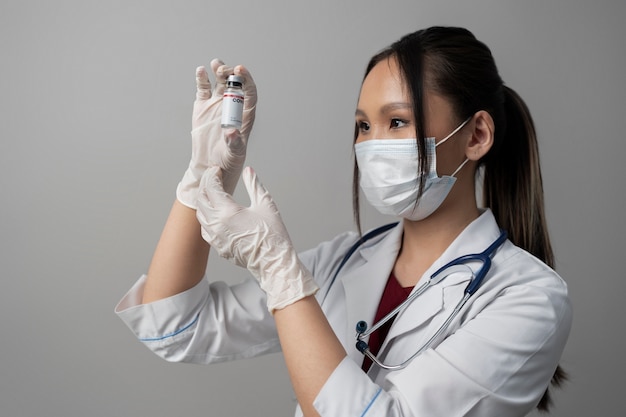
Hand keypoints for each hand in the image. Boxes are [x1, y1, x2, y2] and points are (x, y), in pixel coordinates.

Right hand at [177, 59, 256, 207]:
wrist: (210, 164)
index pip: (250, 92)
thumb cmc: (228, 160)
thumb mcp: (234, 153)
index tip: (240, 69)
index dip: (247, 79)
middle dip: (231, 73)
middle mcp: (232, 106)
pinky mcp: (203, 106)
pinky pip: (203, 89)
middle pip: (235, 83)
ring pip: (220, 82)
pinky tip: (201, 71)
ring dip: (219, 71)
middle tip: (224, 70)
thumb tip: (231, 132)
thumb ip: (234, 142)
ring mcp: (217, 104)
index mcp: (245, 114)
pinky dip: (202, 79)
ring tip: (216, 64)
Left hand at [196, 166, 318, 312]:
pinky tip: (215, 214)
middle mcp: (216, 225)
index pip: (211, 187)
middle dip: (205, 186)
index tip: (217, 171)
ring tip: (213, 194)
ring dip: (204, 201)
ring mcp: (215, 238)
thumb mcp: (265, 204)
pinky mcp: (218, 247)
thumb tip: (249, 171)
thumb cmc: (272, 236)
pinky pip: (204, 229)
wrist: (273, 262)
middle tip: (213, 178)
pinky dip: (206, 218)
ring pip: (200, 214)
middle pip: (201, 199)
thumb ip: (254, 185)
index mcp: (227, 212)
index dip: (212, 176)